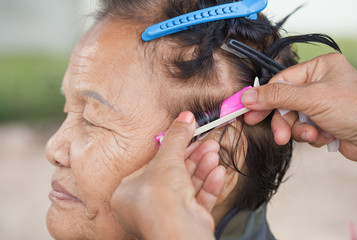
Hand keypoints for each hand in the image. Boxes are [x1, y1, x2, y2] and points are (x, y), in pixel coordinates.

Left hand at [111, 111, 225, 239]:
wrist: (180, 233)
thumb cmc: (161, 202)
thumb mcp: (166, 160)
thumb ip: (176, 138)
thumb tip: (185, 117)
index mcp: (129, 192)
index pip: (154, 164)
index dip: (174, 148)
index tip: (188, 135)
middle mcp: (146, 206)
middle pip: (174, 174)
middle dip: (194, 156)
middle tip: (207, 142)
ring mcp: (167, 215)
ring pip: (188, 186)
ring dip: (203, 167)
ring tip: (214, 152)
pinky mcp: (186, 222)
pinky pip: (197, 200)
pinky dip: (208, 185)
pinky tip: (218, 172)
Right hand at [241, 53, 356, 160]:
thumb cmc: (356, 109)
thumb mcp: (311, 98)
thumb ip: (276, 97)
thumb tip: (247, 96)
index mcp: (318, 68)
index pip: (281, 82)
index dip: (263, 98)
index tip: (247, 111)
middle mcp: (319, 84)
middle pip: (284, 103)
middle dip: (284, 121)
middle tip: (280, 136)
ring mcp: (321, 105)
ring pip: (293, 119)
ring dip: (300, 131)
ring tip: (314, 135)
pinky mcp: (324, 123)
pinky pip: (304, 130)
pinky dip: (312, 136)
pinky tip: (326, 136)